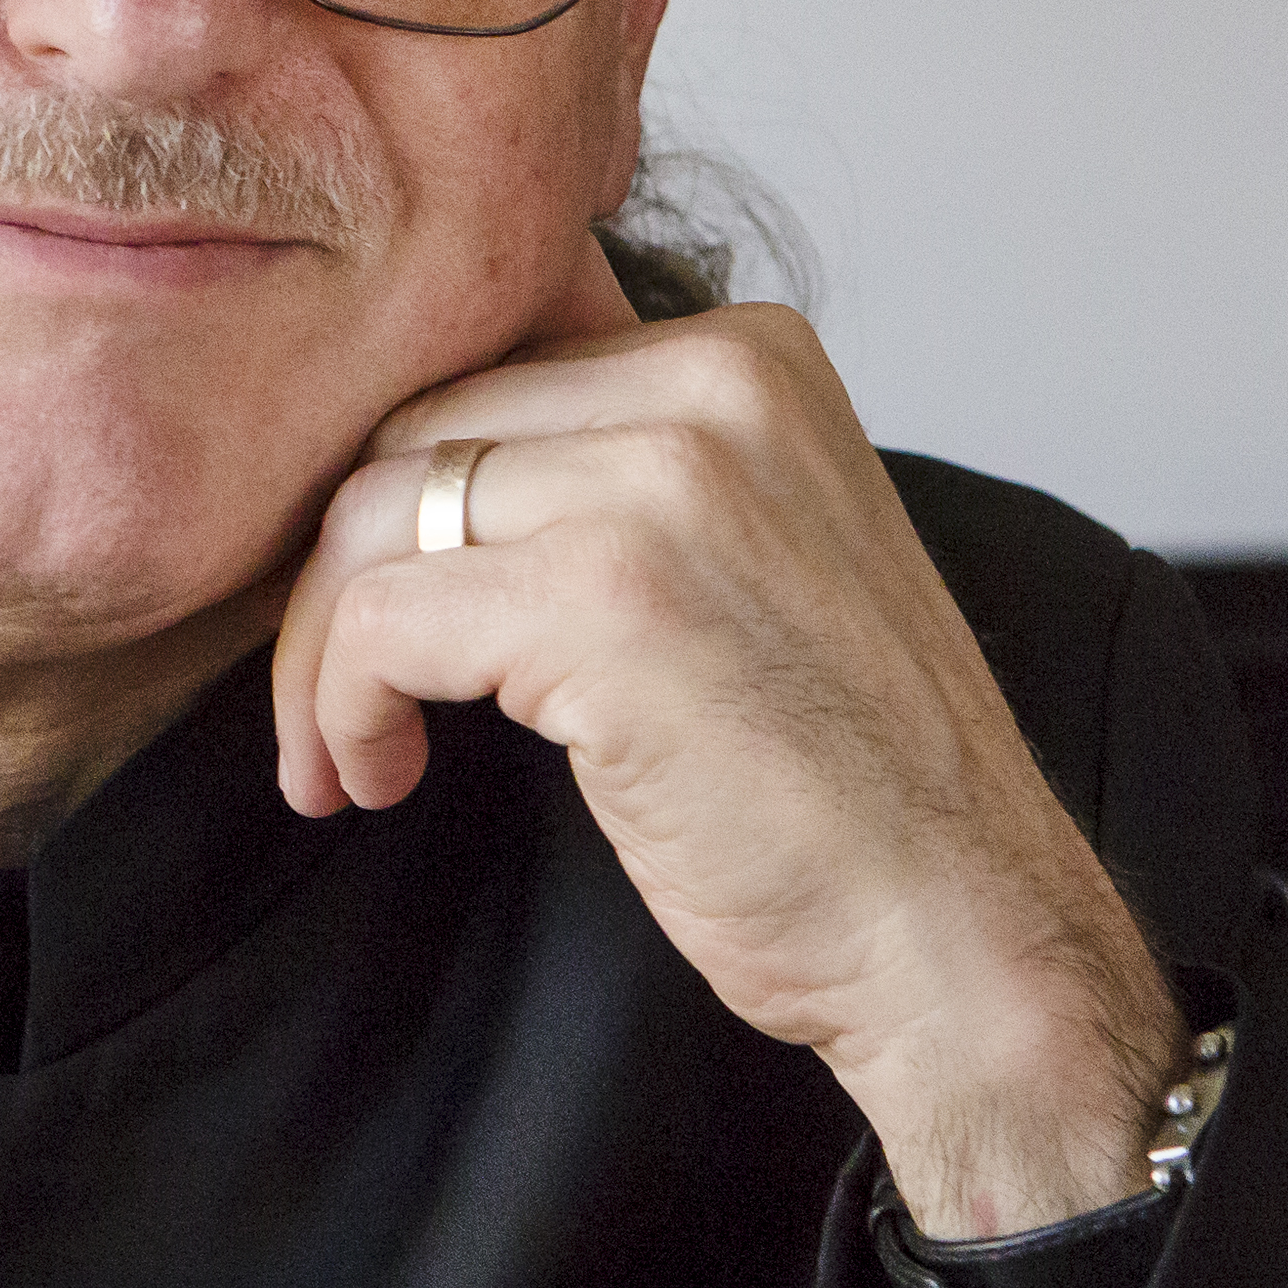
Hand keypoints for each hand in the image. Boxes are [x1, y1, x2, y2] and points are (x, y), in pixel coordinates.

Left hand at [266, 233, 1183, 1247]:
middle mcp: (714, 383)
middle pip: (415, 433)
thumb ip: (619, 480)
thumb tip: (411, 473)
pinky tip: (379, 776)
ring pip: (375, 518)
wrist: (962, 932)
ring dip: (324, 652)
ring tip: (342, 759)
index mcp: (751, 354)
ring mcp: (665, 483)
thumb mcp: (747, 557)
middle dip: (340, 576)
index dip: (400, 510)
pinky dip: (342, 706)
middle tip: (338, 704)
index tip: (379, 624)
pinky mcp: (606, 599)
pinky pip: (382, 619)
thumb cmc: (845, 786)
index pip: (488, 379)